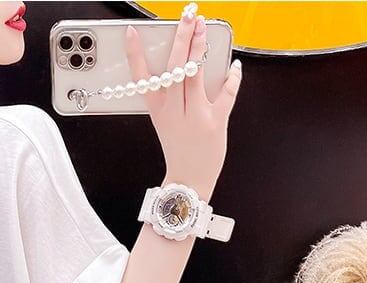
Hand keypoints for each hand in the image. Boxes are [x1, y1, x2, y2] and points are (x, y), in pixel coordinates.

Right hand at [125, 3, 241, 200]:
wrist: (189, 182)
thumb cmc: (179, 151)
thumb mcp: (167, 123)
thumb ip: (172, 97)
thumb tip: (187, 65)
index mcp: (159, 111)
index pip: (143, 79)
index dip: (135, 55)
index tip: (132, 33)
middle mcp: (175, 111)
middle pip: (175, 68)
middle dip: (181, 38)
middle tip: (187, 17)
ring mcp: (196, 116)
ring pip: (195, 75)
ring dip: (200, 48)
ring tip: (203, 27)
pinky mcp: (216, 122)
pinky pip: (226, 94)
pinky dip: (233, 77)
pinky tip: (234, 64)